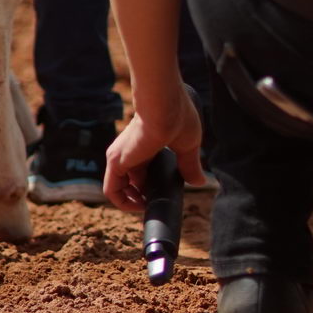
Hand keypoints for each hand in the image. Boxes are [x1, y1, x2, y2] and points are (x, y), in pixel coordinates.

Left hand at [102, 84, 206, 212]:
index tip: (164, 191)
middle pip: (131, 180)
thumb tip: (200, 181)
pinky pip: (112, 191)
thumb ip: (190, 165)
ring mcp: (120, 155)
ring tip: (147, 206)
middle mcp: (129, 150)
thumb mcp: (188, 145)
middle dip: (143, 194)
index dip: (151, 185)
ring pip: (119, 186)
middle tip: (157, 201)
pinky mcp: (115, 162)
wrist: (165, 106)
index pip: (142, 169)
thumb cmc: (178, 117)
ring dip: (132, 201)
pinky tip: (140, 205)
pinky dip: (123, 203)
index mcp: (145, 143)